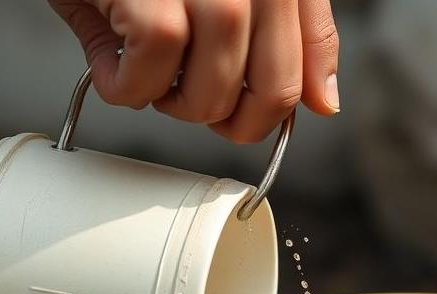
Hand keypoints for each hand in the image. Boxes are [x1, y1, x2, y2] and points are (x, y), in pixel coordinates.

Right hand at [49, 0, 338, 142]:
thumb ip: (286, 32)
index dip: (281, 103)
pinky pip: (153, 67)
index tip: (251, 119)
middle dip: (228, 118)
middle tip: (187, 99)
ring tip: (147, 76)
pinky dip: (128, 87)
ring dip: (176, 104)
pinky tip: (113, 68)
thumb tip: (323, 100)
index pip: (313, 44)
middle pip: (272, 87)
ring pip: (216, 86)